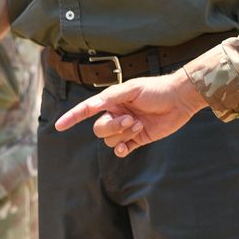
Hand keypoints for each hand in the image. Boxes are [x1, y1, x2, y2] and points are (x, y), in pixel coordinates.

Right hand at [53, 69, 208, 156]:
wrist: (180, 99)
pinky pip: (122, 150)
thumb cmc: (156, 89)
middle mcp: (116, 114)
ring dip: (123, 135)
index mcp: (112, 100)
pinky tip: (129, 145)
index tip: (59, 126)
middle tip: (131, 119)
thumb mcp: (132, 88)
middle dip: (113, 127)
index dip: (72, 117)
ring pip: (111, 140)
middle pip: (99, 129)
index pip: (87, 110)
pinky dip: (122, 150)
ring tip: (139, 124)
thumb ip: (111, 97)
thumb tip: (92, 105)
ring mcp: (126, 128)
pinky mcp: (138, 139)